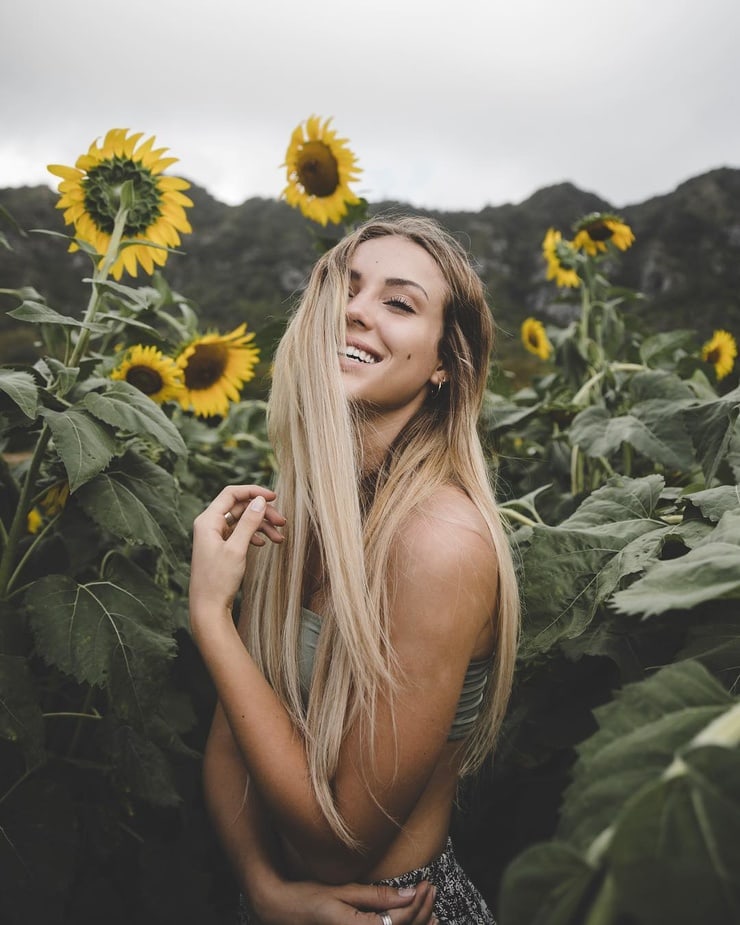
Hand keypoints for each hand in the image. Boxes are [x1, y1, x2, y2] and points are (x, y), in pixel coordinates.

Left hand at [189, 484, 285, 616]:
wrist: (208, 608)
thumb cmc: (218, 580)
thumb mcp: (237, 549)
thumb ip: (249, 522)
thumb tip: (260, 501)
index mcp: (207, 521)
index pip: (231, 494)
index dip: (253, 492)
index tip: (274, 497)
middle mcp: (209, 525)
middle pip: (240, 507)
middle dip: (262, 512)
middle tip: (282, 522)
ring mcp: (214, 537)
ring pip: (242, 521)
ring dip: (262, 525)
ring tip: (279, 537)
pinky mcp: (220, 548)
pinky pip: (240, 533)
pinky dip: (254, 535)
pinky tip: (265, 543)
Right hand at [252, 879, 437, 924]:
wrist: (281, 913)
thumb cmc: (308, 900)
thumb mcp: (342, 893)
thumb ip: (377, 896)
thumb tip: (410, 893)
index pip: (401, 921)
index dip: (418, 903)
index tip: (427, 884)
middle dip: (423, 912)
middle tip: (430, 890)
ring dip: (418, 924)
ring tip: (430, 907)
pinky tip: (413, 922)